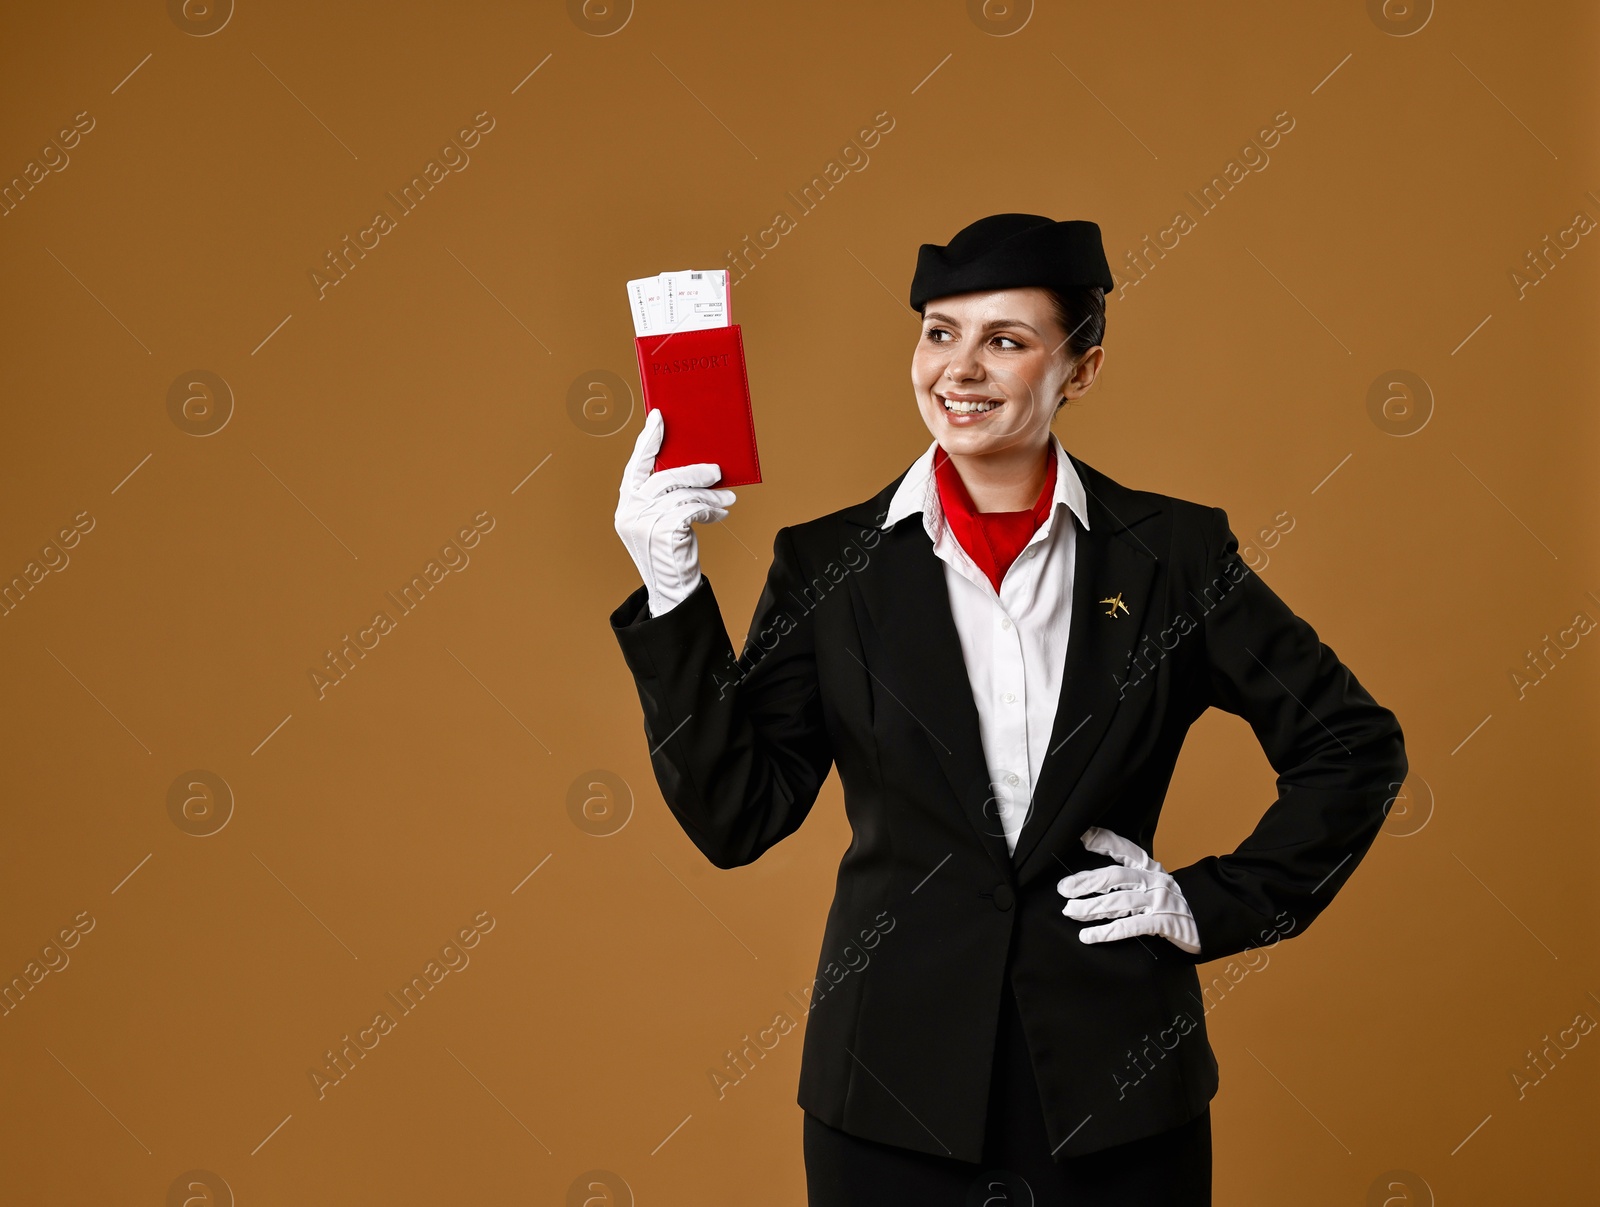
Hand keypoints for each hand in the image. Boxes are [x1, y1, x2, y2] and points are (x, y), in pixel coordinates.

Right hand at [613, 408, 736, 616]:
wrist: (672, 589)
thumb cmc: (671, 551)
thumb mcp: (663, 519)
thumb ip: (667, 496)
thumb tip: (696, 466)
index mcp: (627, 502)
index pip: (635, 464)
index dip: (648, 440)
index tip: (659, 417)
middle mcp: (630, 510)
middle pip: (665, 477)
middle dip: (695, 471)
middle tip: (718, 471)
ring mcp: (643, 521)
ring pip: (683, 493)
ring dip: (710, 494)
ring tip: (728, 499)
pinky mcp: (663, 531)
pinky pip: (692, 509)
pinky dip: (710, 509)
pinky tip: (720, 514)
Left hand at [1056, 827, 1200, 954]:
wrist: (1214, 919)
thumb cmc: (1179, 903)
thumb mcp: (1158, 883)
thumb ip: (1133, 880)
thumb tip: (1096, 882)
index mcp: (1151, 869)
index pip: (1125, 850)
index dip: (1104, 840)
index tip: (1081, 835)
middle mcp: (1154, 881)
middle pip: (1116, 876)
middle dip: (1087, 881)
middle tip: (1064, 889)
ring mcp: (1160, 901)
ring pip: (1120, 902)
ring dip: (1092, 907)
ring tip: (1070, 911)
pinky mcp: (1165, 923)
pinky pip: (1132, 926)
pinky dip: (1108, 931)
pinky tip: (1089, 936)